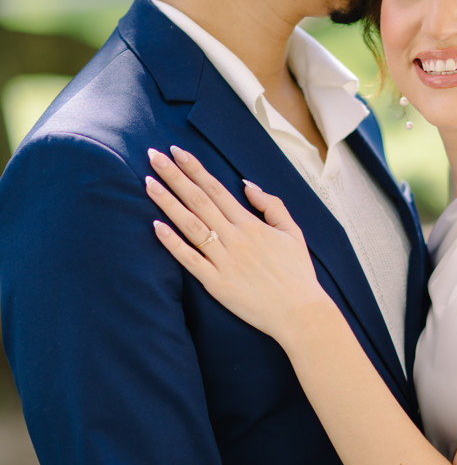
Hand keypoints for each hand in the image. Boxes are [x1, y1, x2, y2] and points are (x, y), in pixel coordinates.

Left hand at [146, 147, 329, 341]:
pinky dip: (172, 243)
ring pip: (190, 225)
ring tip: (148, 183)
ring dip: (167, 203)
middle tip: (153, 156)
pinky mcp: (216, 284)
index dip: (195, 169)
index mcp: (251, 225)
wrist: (300, 313)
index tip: (176, 152)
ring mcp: (224, 261)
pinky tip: (156, 226)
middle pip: (199, 200)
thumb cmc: (297, 273)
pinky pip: (190, 260)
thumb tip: (247, 184)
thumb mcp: (292, 232)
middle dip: (174, 176)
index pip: (217, 189)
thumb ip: (271, 204)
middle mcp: (235, 238)